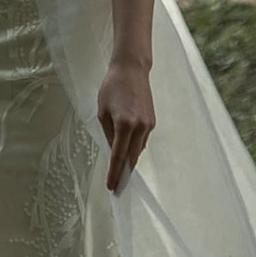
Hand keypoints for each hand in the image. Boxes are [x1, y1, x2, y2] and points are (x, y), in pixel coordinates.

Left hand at [96, 55, 154, 194]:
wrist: (132, 69)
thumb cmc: (113, 87)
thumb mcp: (102, 110)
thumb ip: (108, 133)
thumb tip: (113, 150)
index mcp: (124, 124)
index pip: (118, 156)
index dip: (115, 173)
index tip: (112, 186)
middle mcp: (139, 127)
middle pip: (132, 158)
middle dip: (124, 173)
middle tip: (117, 186)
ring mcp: (148, 125)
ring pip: (138, 150)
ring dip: (129, 160)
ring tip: (120, 170)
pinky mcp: (152, 121)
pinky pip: (142, 140)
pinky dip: (134, 147)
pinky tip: (127, 149)